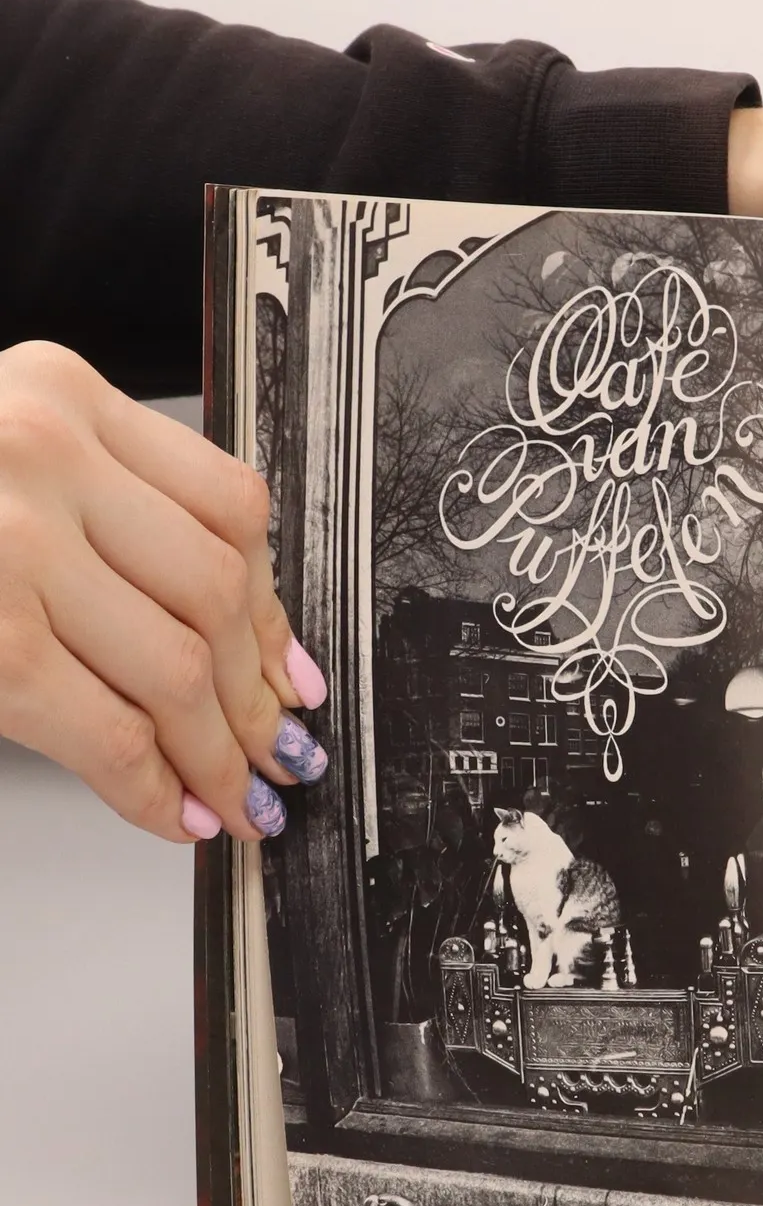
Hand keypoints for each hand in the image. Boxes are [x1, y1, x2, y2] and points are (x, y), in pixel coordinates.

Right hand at [0, 341, 328, 841]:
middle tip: (277, 755)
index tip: (291, 674)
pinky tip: (177, 813)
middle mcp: (37, 450)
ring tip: (237, 796)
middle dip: (255, 698)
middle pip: (214, 593)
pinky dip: (157, 787)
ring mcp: (4, 543)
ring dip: (219, 753)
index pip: (231, 509)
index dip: (272, 611)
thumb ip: (116, 524)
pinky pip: (109, 729)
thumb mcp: (8, 468)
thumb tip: (259, 651)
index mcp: (58, 392)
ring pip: (177, 667)